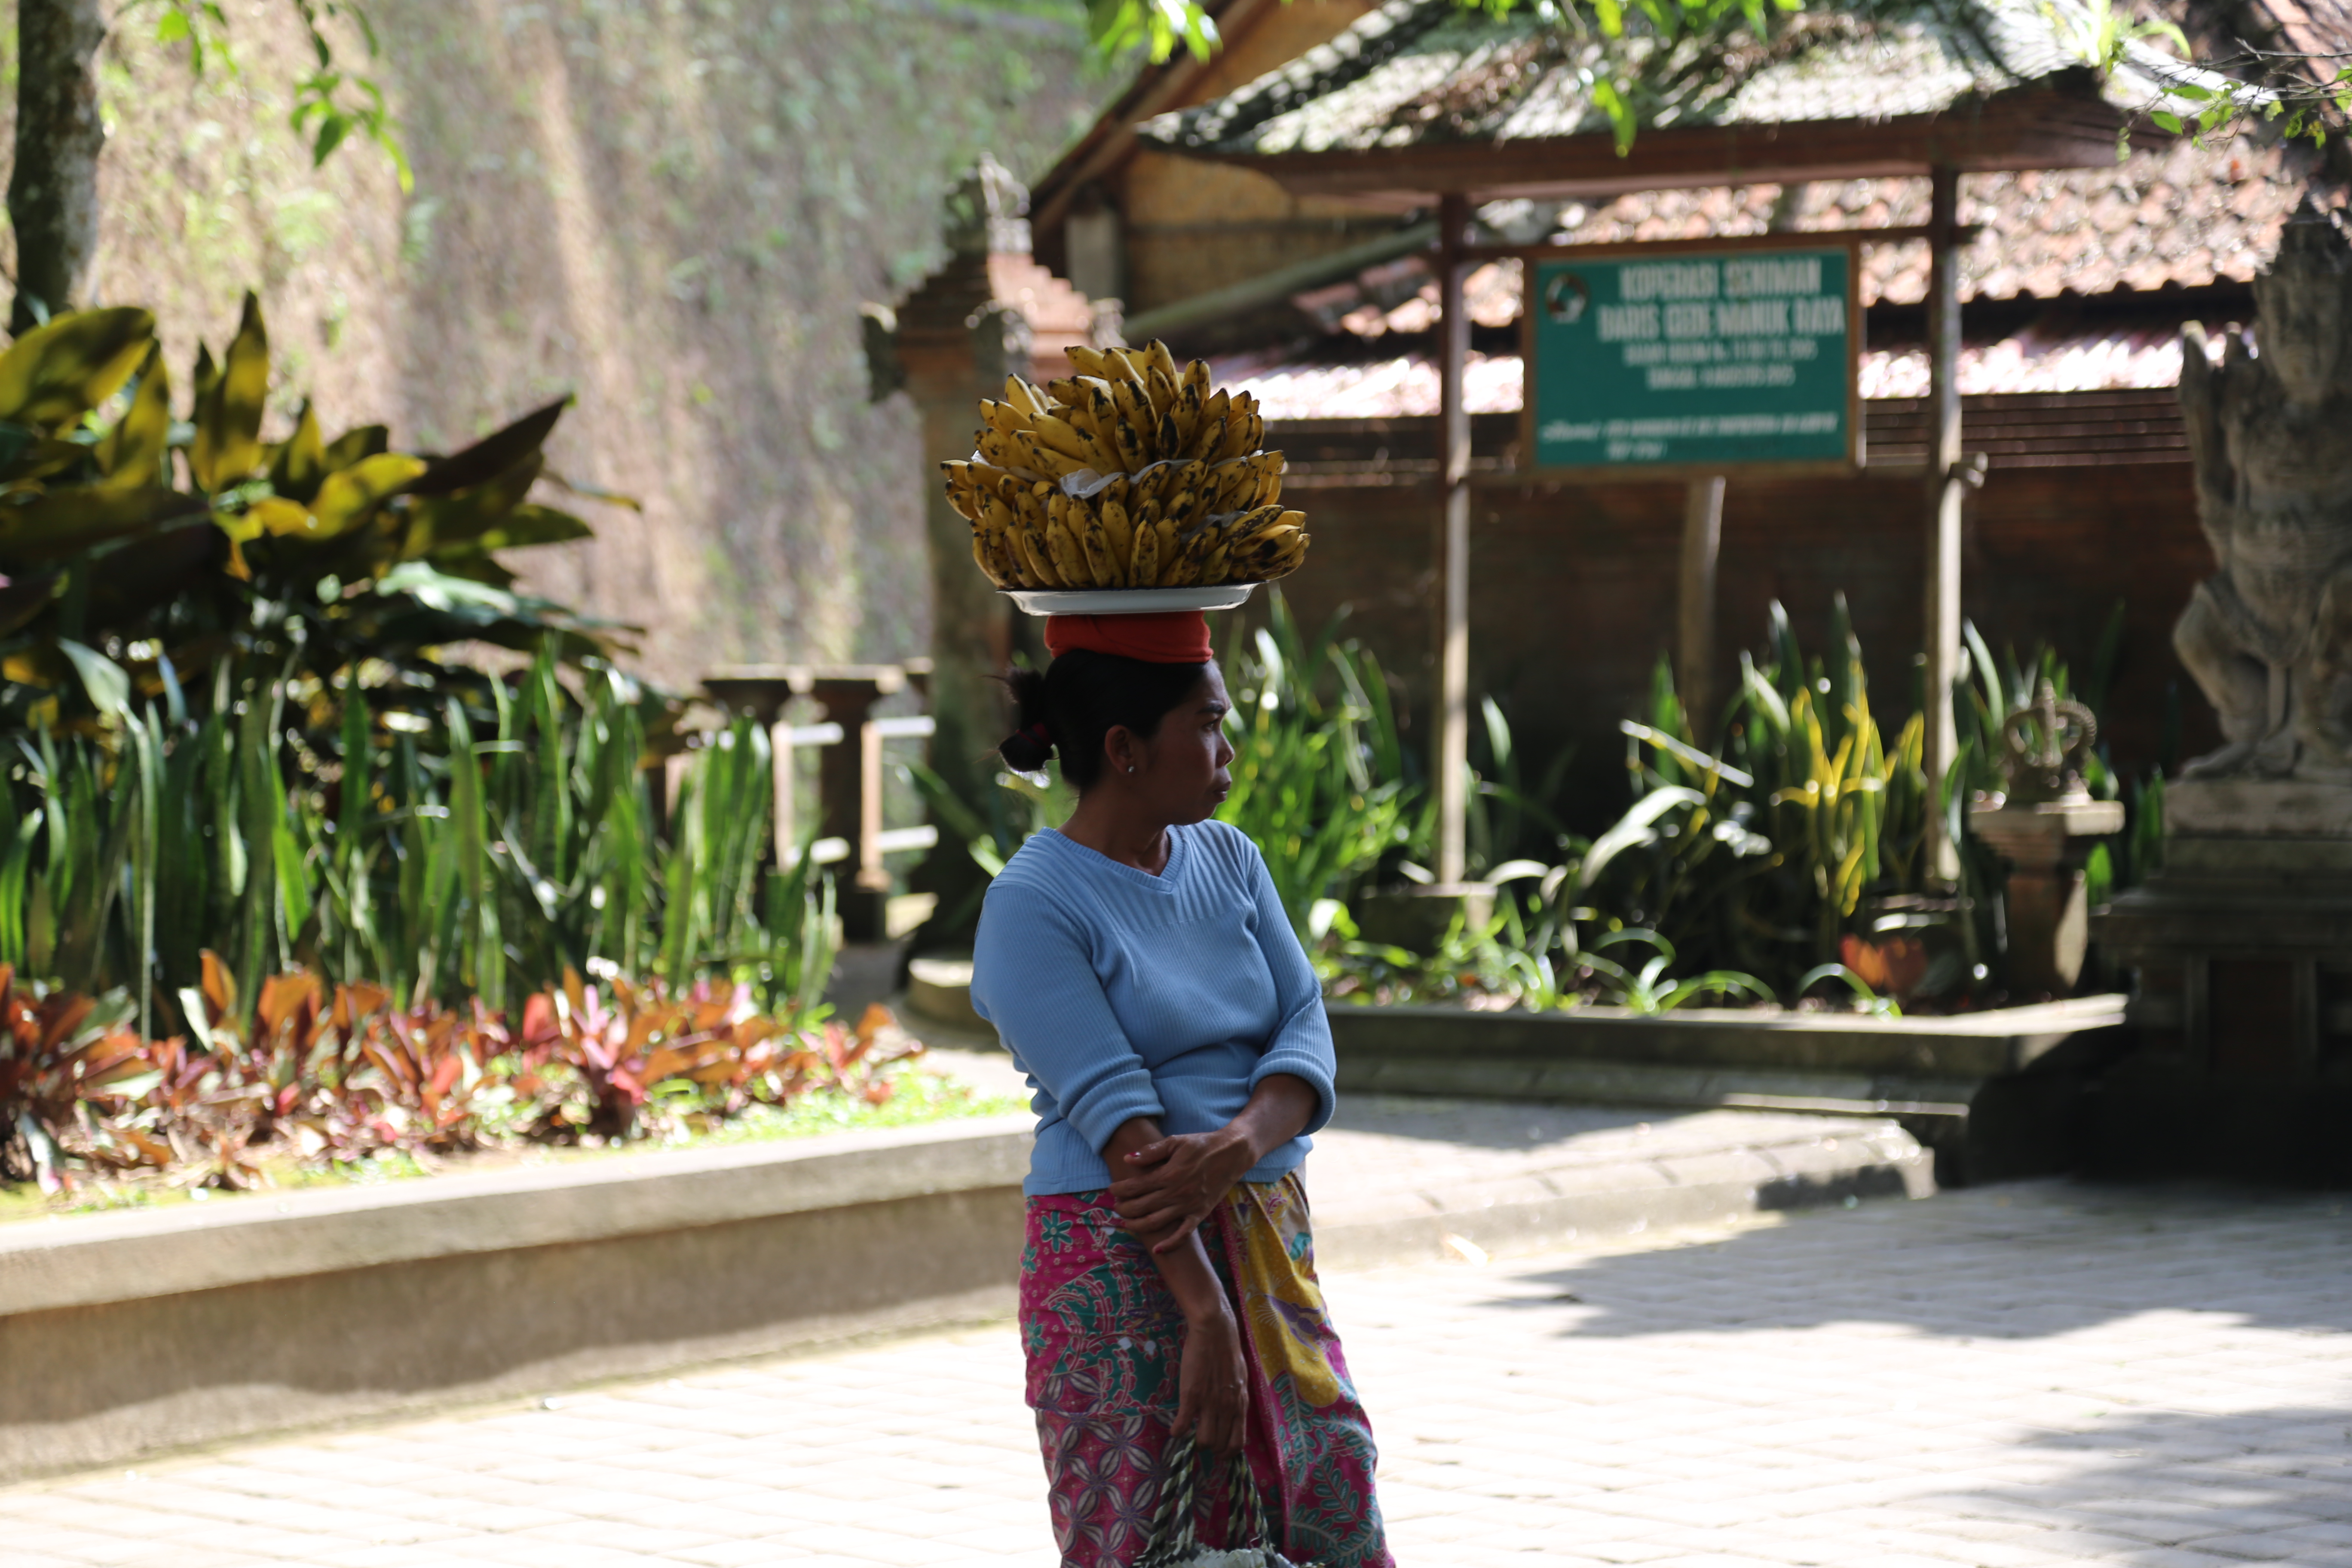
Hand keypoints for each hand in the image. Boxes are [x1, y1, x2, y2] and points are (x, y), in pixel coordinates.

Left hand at [1112, 1128, 1254, 1253]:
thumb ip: (1151, 1151)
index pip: (1136, 1187)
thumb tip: (1128, 1160)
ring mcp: (1188, 1206)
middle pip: (1141, 1207)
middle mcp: (1176, 1193)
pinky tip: (1157, 1249)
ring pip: (1156, 1223)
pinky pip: (1184, 1234)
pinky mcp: (1200, 1214)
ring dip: (1137, 1226)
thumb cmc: (1202, 1145)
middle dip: (1124, 1209)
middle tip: (1116, 1207)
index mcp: (1168, 1174)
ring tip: (1127, 1223)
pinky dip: (1170, 1244)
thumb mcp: (1175, 1141)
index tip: (1112, 1189)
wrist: (1232, 1153)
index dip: (1120, 1190)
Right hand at [1174, 1301, 1249, 1456]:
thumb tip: (1232, 1413)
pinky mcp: (1191, 1396)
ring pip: (1203, 1441)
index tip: (1220, 1453)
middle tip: (1203, 1443)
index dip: (1228, 1453)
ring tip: (1189, 1435)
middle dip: (1211, 1449)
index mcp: (1240, 1404)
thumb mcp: (1240, 1380)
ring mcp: (1209, 1403)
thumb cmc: (1228, 1353)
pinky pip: (1182, 1425)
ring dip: (1194, 1443)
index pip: (1238, 1442)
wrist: (1215, 1333)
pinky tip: (1175, 1430)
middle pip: (1219, 1445)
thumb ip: (1236, 1399)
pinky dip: (1177, 1432)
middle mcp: (1227, 1408)